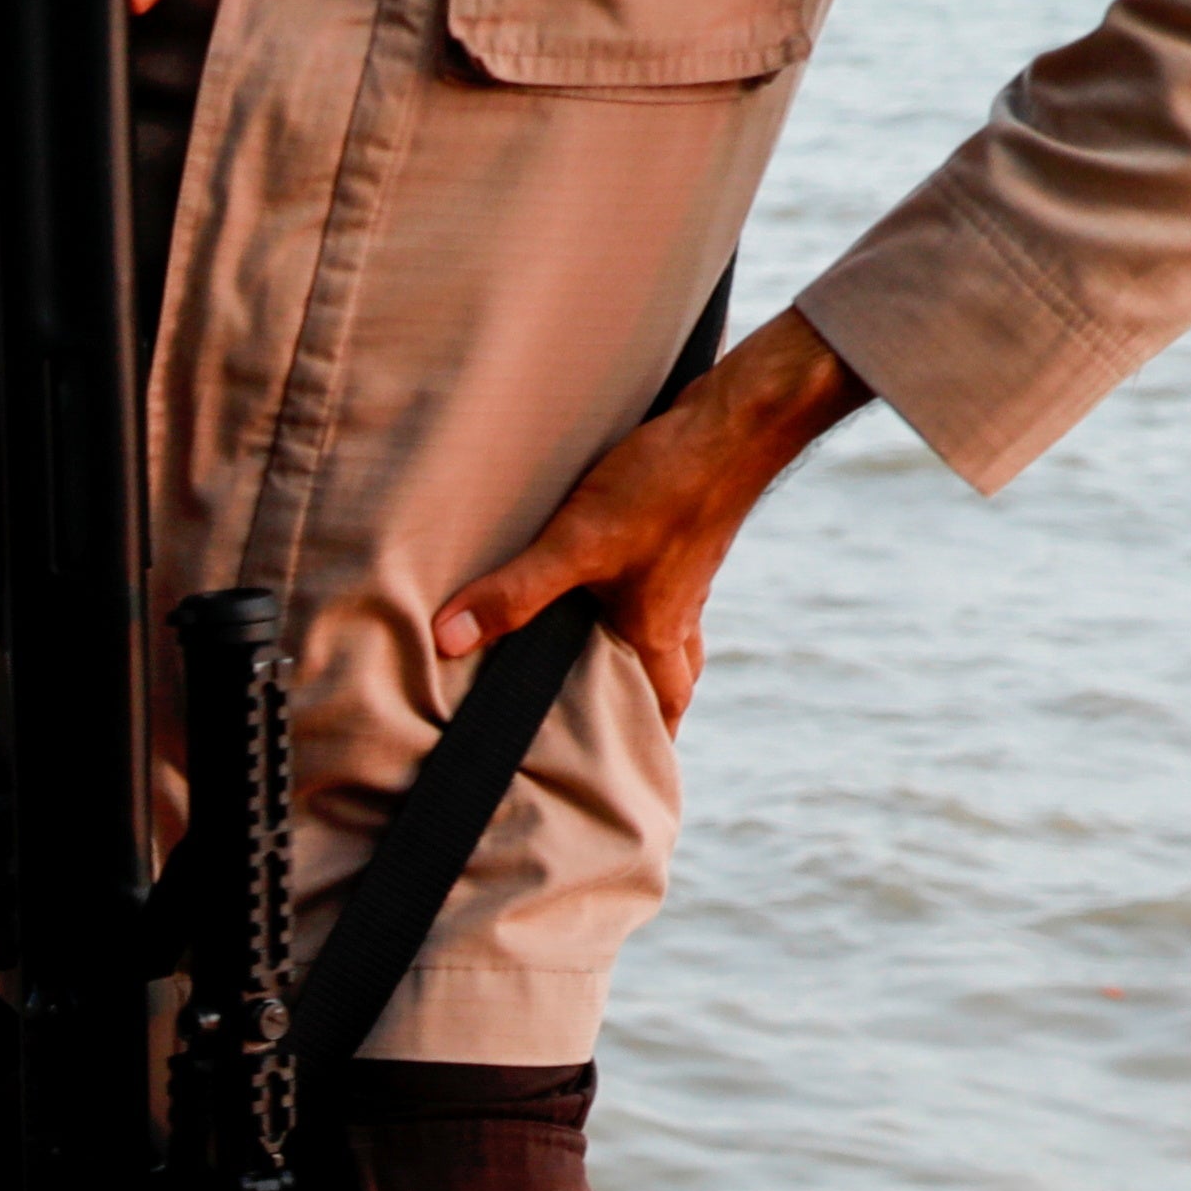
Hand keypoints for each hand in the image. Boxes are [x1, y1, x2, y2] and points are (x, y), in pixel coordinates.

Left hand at [435, 309, 875, 722]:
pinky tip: (614, 577)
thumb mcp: (579, 542)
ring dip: (643, 649)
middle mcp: (680, 609)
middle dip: (648, 705)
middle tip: (616, 724)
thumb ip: (515, 592)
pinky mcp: (687, 529)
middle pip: (672, 676)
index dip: (651, 743)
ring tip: (601, 656)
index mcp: (660, 632)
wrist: (741, 418)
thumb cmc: (668, 483)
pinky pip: (666, 582)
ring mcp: (688, 569)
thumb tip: (449, 640)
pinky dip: (643, 596)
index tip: (633, 772)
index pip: (664, 708)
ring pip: (671, 629)